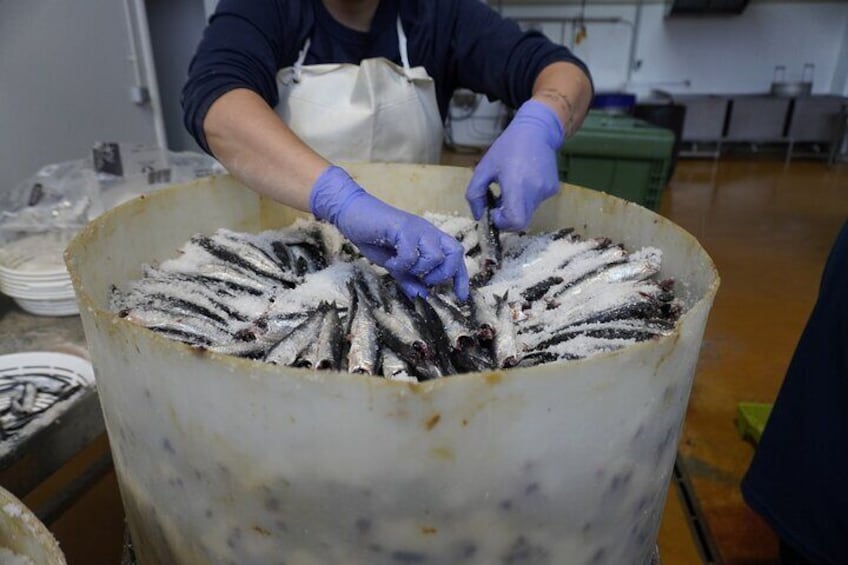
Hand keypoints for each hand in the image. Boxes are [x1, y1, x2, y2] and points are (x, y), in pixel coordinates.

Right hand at [310, 166, 469, 300]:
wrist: (352, 213)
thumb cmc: (373, 237)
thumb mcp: (394, 264)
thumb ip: (409, 278)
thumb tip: (422, 295)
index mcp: (430, 238)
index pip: (455, 256)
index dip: (461, 277)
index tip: (461, 297)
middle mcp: (429, 231)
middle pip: (455, 253)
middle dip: (443, 274)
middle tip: (424, 280)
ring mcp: (418, 228)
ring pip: (435, 257)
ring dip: (419, 270)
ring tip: (401, 267)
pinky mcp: (403, 228)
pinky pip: (411, 254)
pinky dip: (400, 264)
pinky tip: (390, 262)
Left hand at [466, 99, 563, 230]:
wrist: (537, 131)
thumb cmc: (507, 148)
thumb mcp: (483, 169)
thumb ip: (475, 194)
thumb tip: (479, 215)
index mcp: (517, 185)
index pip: (515, 221)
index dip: (503, 223)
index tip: (495, 211)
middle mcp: (535, 191)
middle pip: (521, 221)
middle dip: (508, 217)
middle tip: (500, 201)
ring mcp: (546, 191)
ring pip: (528, 212)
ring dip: (517, 206)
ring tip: (512, 184)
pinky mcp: (553, 189)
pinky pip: (537, 202)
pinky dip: (527, 198)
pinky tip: (524, 180)